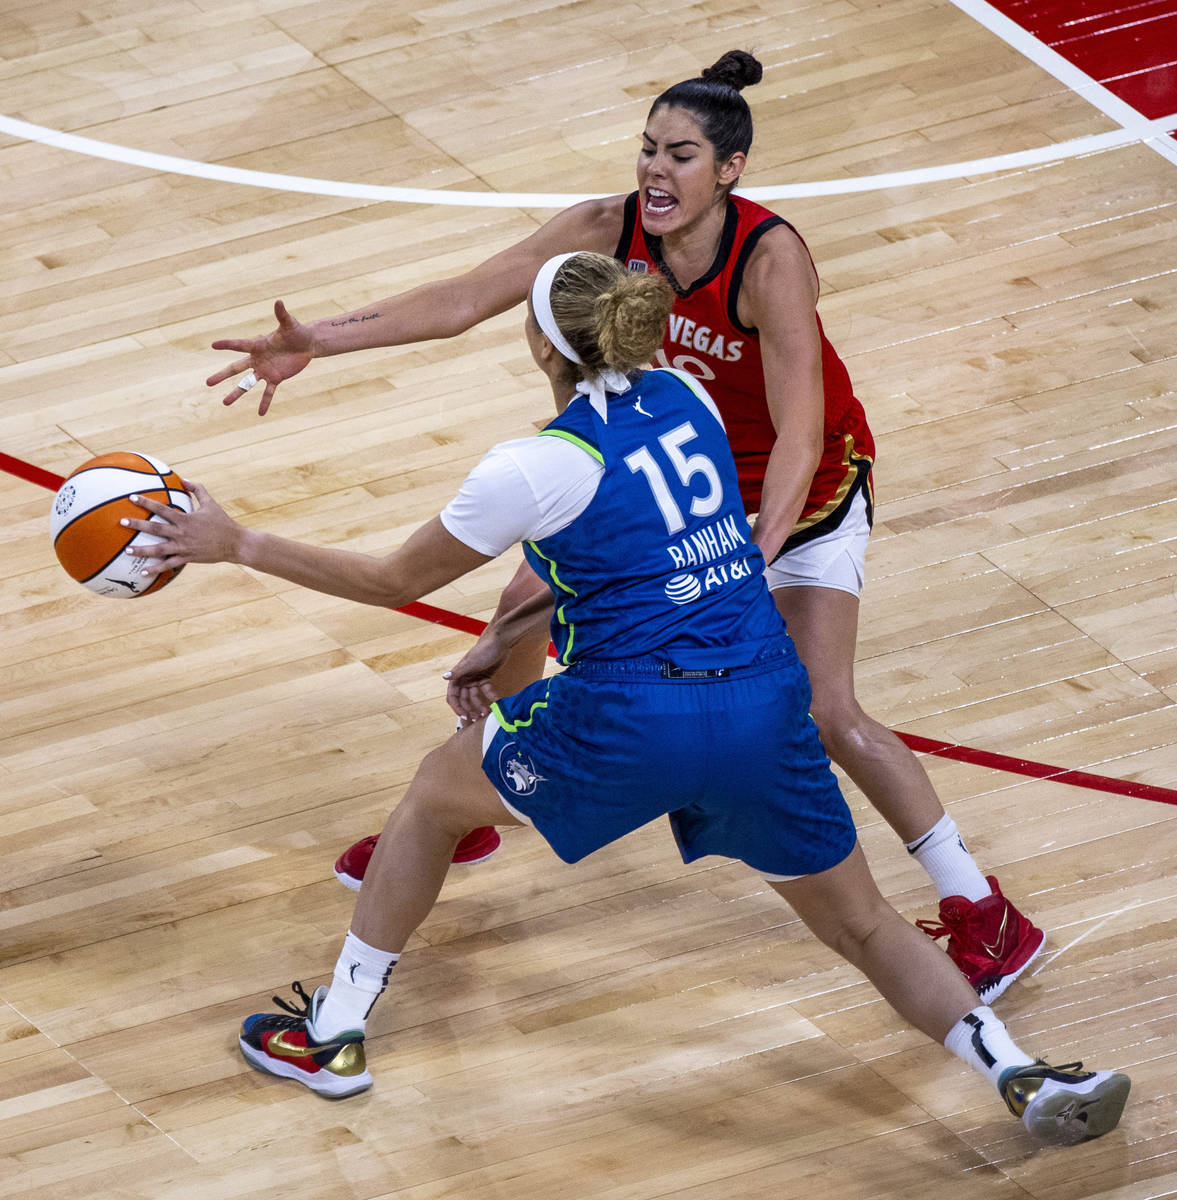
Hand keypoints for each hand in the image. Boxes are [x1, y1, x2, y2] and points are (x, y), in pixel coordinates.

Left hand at [122, 481, 242, 574]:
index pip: (161, 509)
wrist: (235, 544)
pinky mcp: (187, 558)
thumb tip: (184, 480)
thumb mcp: (211, 503)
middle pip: (155, 529)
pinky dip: (155, 569)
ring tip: (126, 550)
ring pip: (158, 549)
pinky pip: (168, 565)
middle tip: (122, 522)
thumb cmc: (223, 522)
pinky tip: (143, 572)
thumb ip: (197, 490)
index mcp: (185, 519)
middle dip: (137, 525)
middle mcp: (182, 533)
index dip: (146, 503)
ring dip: (141, 550)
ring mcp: (183, 547)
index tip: (132, 497)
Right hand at [206, 301, 313, 414]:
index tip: (213, 345)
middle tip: (208, 383)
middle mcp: (257, 359)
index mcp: (257, 345)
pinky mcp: (276, 378)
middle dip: (222, 375)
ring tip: (225, 403)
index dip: (227, 345)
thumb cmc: (296, 332)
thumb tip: (279, 301)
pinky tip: (260, 413)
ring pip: (247, 383)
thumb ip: (282, 315)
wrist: (306, 345)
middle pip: (236, 369)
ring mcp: (265, 370)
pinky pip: (268, 392)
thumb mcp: (289, 324)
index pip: (239, 345)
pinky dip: (265, 402)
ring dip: (237, 393)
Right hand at [445, 628, 509, 723]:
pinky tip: (497, 702)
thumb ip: (458, 671)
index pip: (453, 695)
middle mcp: (465, 678)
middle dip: (469, 709)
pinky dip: (491, 696)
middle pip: (464, 698)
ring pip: (475, 697)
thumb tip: (444, 677)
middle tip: (477, 719)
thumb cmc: (485, 649)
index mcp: (458, 675)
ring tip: (487, 713)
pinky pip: (486, 691)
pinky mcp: (485, 678)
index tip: (464, 716)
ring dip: (480, 705)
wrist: (501, 641)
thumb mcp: (472, 662)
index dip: (457, 706)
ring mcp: (475, 678)